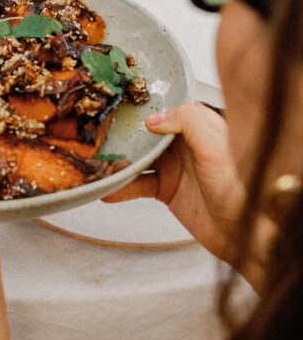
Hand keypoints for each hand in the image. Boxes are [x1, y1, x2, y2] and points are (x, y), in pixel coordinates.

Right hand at [103, 103, 244, 260]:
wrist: (240, 232)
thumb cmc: (238, 189)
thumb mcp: (215, 147)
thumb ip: (189, 123)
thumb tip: (155, 118)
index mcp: (200, 127)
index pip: (168, 109)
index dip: (146, 107)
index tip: (124, 107)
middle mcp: (185, 144)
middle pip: (148, 133)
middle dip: (125, 134)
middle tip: (102, 134)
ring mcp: (174, 167)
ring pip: (138, 158)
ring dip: (119, 162)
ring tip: (99, 163)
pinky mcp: (166, 189)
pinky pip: (138, 185)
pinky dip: (121, 188)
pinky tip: (109, 190)